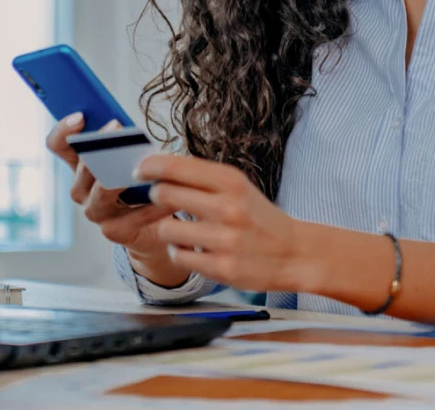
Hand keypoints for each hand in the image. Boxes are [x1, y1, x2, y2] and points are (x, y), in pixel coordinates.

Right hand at [46, 114, 179, 279]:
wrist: (153, 227)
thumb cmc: (140, 185)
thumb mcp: (130, 159)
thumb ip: (123, 144)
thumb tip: (125, 127)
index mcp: (80, 167)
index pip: (59, 145)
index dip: (64, 130)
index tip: (80, 116)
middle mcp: (82, 190)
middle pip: (82, 167)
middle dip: (99, 146)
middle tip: (116, 128)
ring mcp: (95, 212)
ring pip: (101, 192)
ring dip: (119, 178)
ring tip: (138, 167)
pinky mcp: (114, 232)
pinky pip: (132, 217)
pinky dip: (151, 207)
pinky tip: (167, 198)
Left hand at [135, 153, 315, 293]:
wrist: (295, 253)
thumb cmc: (258, 217)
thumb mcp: (237, 186)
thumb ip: (201, 177)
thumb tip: (157, 167)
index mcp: (231, 181)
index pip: (175, 166)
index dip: (149, 167)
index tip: (139, 171)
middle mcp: (228, 208)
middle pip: (163, 194)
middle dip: (156, 197)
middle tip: (162, 201)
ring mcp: (225, 240)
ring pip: (166, 229)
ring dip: (169, 230)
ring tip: (184, 230)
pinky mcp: (222, 268)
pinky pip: (178, 257)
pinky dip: (180, 253)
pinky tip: (195, 250)